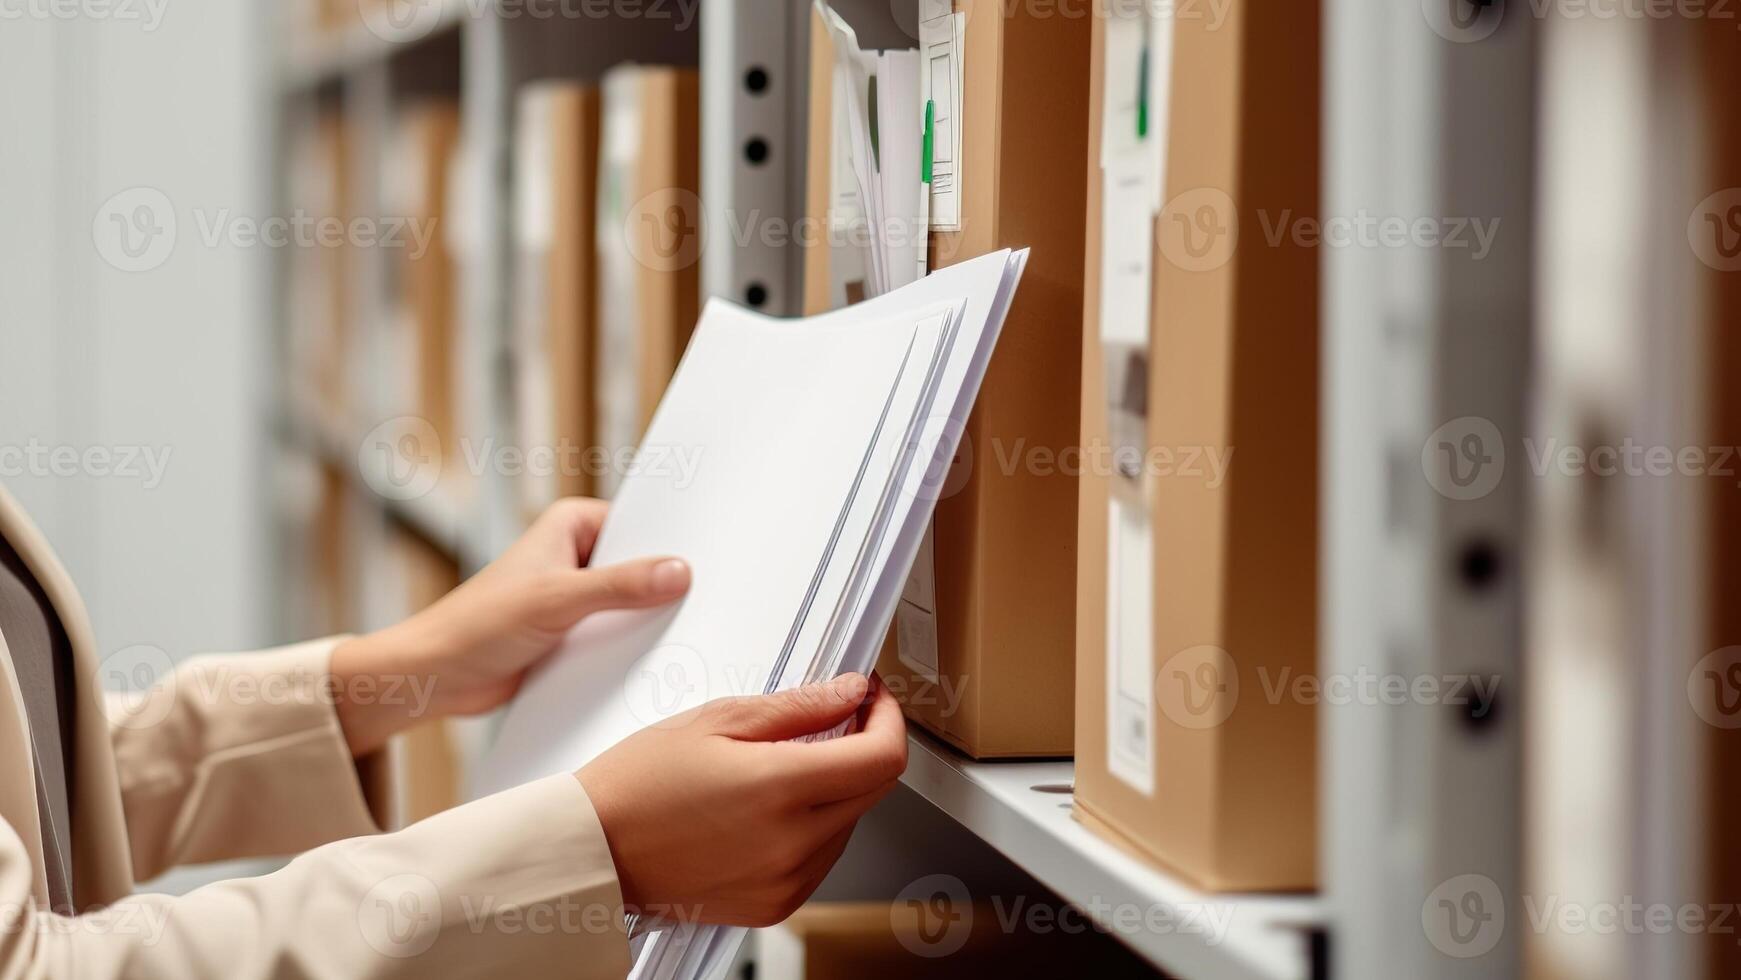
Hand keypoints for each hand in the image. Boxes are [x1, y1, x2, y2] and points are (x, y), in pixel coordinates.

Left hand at [330, 498, 690, 754]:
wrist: (435, 678)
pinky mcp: (574, 635)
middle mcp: (577, 555)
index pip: (642, 524)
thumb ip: (620, 587)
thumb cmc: (476, 626)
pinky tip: (661, 664)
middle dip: (668, 586)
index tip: (715, 556)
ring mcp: (577, 597)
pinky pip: (617, 636)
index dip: (676, 541)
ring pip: (633, 605)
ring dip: (650, 623)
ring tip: (694, 634)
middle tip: (712, 601)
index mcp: (572, 524)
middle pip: (643, 566)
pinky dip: (633, 649)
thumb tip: (679, 572)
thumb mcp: (557, 600)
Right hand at [576, 672, 907, 926]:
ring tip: (784, 765)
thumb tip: (850, 693)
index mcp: (780, 789)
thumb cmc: (636, 785)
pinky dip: (813, 826)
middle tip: (834, 718)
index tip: (872, 699)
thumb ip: (797, 707)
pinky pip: (822, 858)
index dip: (889, 718)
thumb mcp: (716, 721)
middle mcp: (792, 844)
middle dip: (865, 746)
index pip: (883, 757)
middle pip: (874, 790)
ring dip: (837, 788)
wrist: (594, 852)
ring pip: (850, 823)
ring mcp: (786, 881)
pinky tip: (770, 808)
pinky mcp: (774, 905)